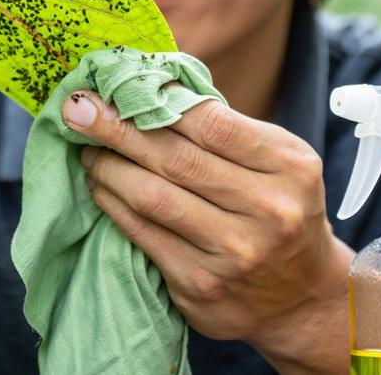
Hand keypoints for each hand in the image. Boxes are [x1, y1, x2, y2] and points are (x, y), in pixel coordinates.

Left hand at [62, 91, 352, 371]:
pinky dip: (113, 204)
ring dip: (109, 167)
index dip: (158, 100)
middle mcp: (267, 210)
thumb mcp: (278, 162)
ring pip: (152, 197)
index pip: (212, 124)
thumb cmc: (280, 209)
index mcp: (289, 167)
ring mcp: (234, 252)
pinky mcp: (201, 284)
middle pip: (176, 159)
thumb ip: (226, 130)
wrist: (301, 297)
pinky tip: (99, 185)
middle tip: (78, 107)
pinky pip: (143, 233)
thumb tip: (150, 90)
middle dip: (118, 127)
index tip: (118, 84)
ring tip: (86, 148)